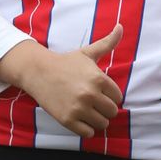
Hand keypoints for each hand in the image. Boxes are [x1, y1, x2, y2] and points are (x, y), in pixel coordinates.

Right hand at [4, 24, 123, 137]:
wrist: (39, 72)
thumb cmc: (66, 62)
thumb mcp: (88, 52)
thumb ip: (108, 42)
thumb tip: (121, 26)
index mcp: (99, 79)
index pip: (118, 97)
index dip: (111, 96)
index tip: (102, 94)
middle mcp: (90, 94)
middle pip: (112, 112)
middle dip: (106, 109)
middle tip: (96, 104)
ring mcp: (79, 108)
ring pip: (102, 124)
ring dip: (98, 120)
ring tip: (90, 112)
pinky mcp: (67, 120)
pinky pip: (88, 133)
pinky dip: (87, 129)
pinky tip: (82, 120)